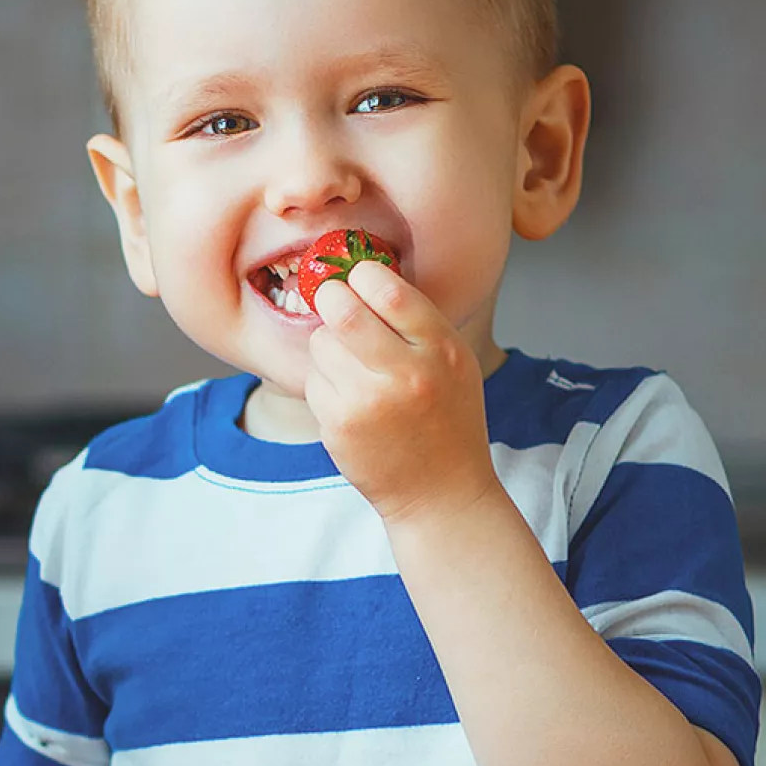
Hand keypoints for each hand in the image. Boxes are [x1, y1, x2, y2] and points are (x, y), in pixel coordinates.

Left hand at [306, 261, 498, 524]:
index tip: (357, 279)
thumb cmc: (445, 419)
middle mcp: (407, 374)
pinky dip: (324, 384)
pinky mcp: (339, 426)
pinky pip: (313, 381)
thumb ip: (416, 323)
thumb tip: (361, 274)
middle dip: (330, 298)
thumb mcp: (453, 363)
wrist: (441, 491)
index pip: (389, 290)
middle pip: (341, 310)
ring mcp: (369, 402)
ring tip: (353, 368)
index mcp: (442, 349)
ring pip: (321, 343)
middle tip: (332, 302)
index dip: (363, 276)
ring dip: (328, 346)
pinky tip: (350, 403)